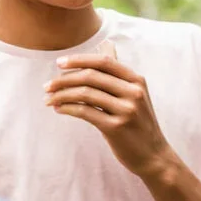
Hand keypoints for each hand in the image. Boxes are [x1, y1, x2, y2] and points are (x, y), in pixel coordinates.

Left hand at [44, 41, 173, 179]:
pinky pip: (85, 112)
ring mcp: (126, 110)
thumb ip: (118, 72)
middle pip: (91, 76)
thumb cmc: (138, 123)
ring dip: (61, 95)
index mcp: (136, 80)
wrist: (154, 156)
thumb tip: (107, 44)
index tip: (59, 63)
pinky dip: (67, 108)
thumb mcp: (134, 94)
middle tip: (47, 86)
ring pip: (85, 93)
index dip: (79, 59)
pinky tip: (58, 109)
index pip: (103, 61)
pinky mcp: (116, 128)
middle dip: (64, 79)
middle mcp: (133, 92)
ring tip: (49, 99)